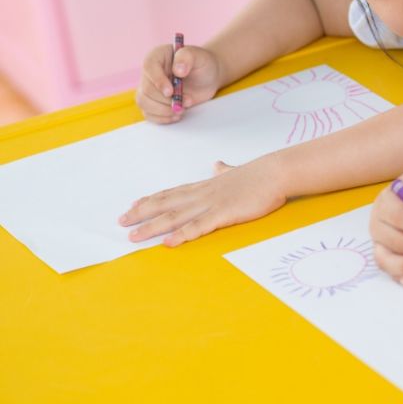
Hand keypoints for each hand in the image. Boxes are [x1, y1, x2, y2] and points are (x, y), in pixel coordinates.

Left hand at [118, 157, 286, 245]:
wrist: (275, 172)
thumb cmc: (259, 174)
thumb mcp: (236, 172)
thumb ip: (225, 171)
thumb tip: (218, 165)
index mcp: (206, 185)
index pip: (172, 192)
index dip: (151, 199)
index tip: (133, 205)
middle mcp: (203, 194)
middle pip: (166, 204)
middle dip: (142, 213)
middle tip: (122, 221)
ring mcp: (211, 204)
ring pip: (175, 216)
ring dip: (152, 227)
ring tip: (134, 236)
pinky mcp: (224, 214)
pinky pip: (198, 227)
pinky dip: (181, 235)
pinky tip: (168, 243)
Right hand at [135, 43, 222, 122]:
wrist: (208, 77)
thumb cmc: (203, 64)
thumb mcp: (199, 56)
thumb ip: (187, 57)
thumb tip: (177, 70)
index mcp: (157, 56)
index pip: (149, 67)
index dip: (158, 81)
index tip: (170, 92)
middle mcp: (150, 72)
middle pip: (146, 89)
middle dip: (166, 100)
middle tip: (186, 101)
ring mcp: (150, 88)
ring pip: (144, 102)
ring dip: (163, 110)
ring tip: (183, 108)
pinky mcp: (153, 102)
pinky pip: (148, 113)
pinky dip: (162, 118)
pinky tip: (176, 115)